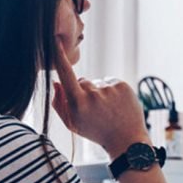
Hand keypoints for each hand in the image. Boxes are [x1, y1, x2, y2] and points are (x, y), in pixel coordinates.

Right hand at [52, 39, 149, 157]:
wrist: (127, 141)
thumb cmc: (96, 132)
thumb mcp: (73, 124)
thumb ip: (59, 104)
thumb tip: (55, 83)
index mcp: (79, 104)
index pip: (66, 75)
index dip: (59, 57)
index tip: (55, 41)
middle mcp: (94, 94)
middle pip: (82, 81)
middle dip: (84, 91)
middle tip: (95, 110)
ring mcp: (109, 89)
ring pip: (97, 82)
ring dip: (100, 92)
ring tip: (108, 110)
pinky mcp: (122, 85)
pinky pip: (110, 81)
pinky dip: (111, 91)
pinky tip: (116, 105)